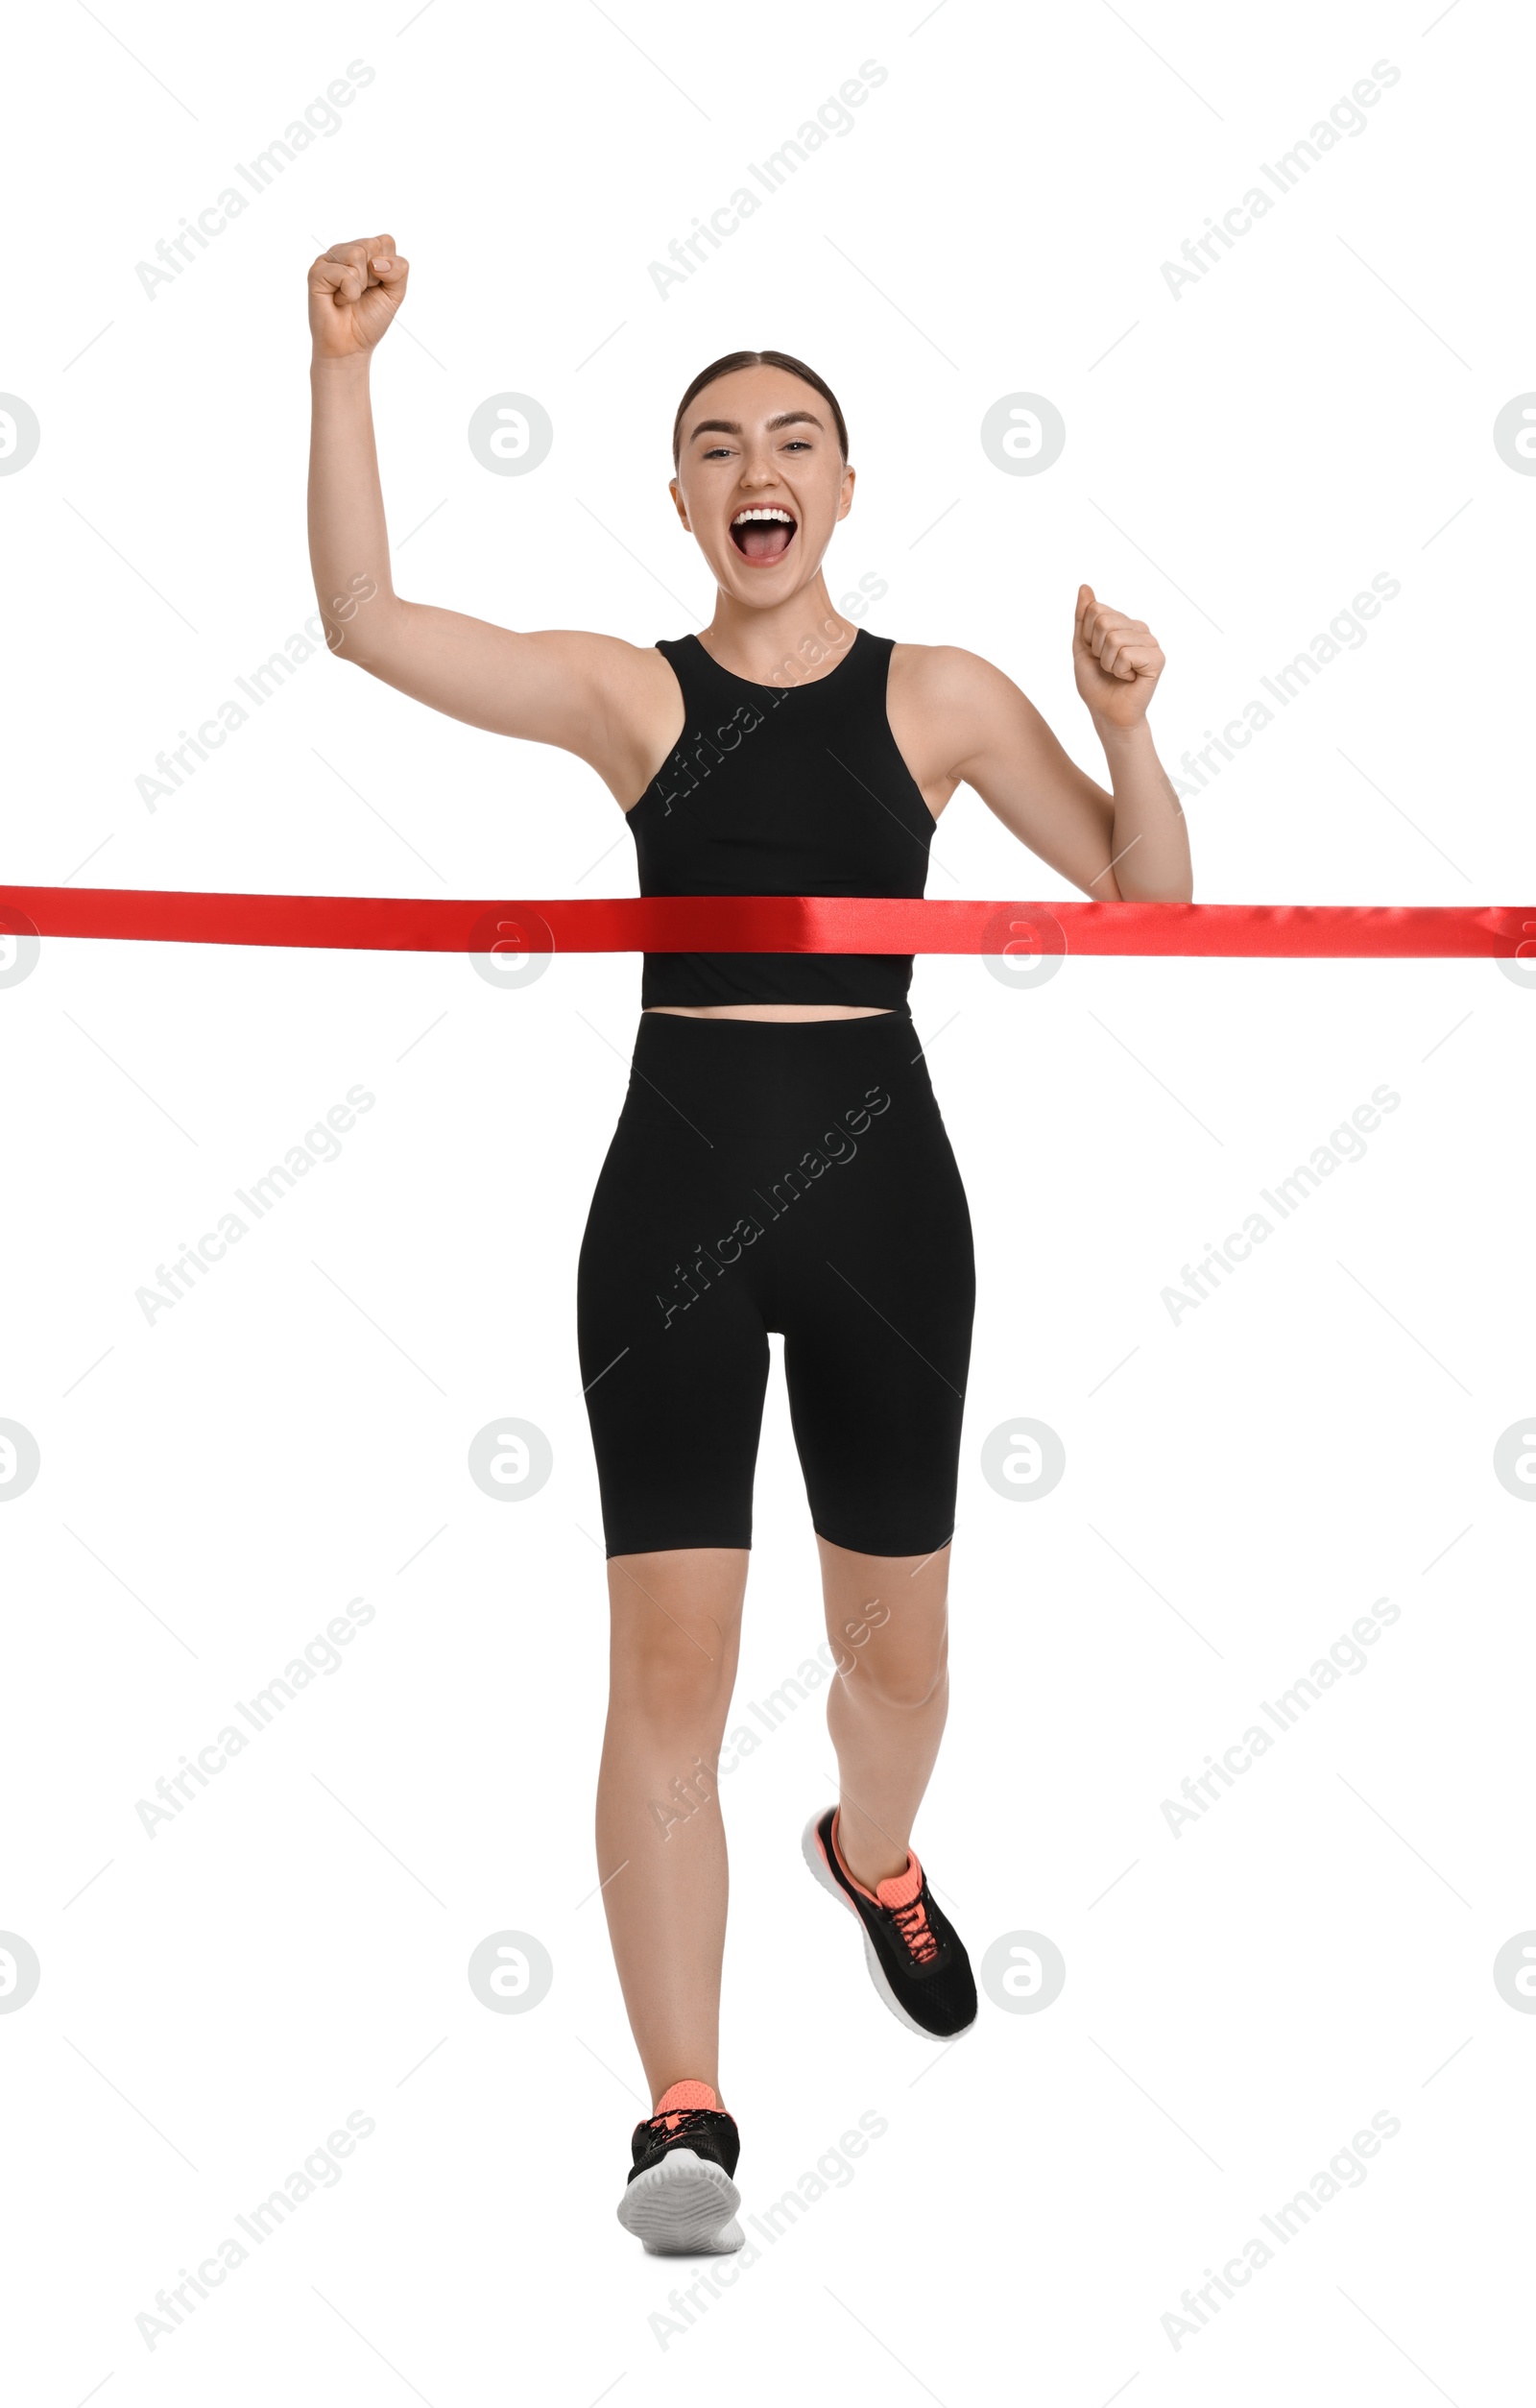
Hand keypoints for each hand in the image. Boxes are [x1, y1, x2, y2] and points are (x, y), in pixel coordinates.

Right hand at [308, 235, 408, 360]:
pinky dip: (349, 293)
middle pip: (372, 244)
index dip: (389, 269)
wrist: (351, 346)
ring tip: (350, 297)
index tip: (377, 287)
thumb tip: (376, 262)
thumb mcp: (395, 293)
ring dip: (361, 284)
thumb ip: (399, 270)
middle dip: (375, 277)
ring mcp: (329, 260)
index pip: (385, 241)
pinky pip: (344, 273)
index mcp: (363, 252)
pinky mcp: (317, 272)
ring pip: (357, 254)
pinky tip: (338, 301)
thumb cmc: (369, 319)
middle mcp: (344, 251)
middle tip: (362, 293)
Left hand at [1072, 585, 1164, 729]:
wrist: (1107, 713)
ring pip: (1114, 639)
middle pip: (1104, 621)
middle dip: (1097, 649)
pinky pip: (1126, 654)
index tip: (1096, 654)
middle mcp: (1140, 629)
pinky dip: (1119, 671)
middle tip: (1107, 666)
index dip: (1088, 637)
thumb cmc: (1096, 683)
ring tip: (1118, 673)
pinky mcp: (1157, 659)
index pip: (1096, 610)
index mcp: (1124, 622)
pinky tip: (1129, 679)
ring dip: (1107, 663)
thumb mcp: (1082, 646)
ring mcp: (1151, 642)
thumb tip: (1084, 587)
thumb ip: (1083, 617)